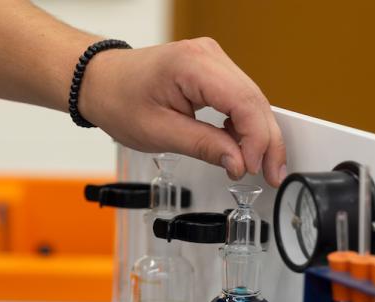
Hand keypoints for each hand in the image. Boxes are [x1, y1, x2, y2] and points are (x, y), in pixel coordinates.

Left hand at [80, 37, 286, 186]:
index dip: (256, 138)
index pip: (243, 102)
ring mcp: (213, 59)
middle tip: (272, 173)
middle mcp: (208, 55)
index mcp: (192, 65)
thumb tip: (238, 162)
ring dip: (261, 135)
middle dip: (267, 141)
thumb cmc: (119, 99)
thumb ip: (203, 147)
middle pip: (255, 101)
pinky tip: (245, 147)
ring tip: (263, 166)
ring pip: (253, 100)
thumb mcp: (158, 133)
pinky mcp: (213, 70)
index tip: (253, 167)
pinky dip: (247, 124)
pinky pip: (241, 98)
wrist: (101, 82)